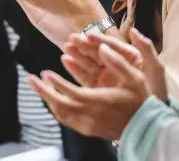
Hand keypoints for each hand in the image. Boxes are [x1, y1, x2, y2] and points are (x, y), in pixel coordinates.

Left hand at [28, 40, 151, 139]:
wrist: (148, 128)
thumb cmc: (141, 100)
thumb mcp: (135, 77)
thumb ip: (118, 62)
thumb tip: (102, 47)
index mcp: (99, 101)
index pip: (70, 92)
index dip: (56, 83)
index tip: (44, 73)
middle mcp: (90, 115)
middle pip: (59, 104)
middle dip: (43, 91)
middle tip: (31, 79)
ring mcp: (88, 125)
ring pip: (61, 114)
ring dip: (48, 100)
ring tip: (40, 86)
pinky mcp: (88, 131)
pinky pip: (67, 121)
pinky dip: (57, 110)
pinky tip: (53, 100)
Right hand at [62, 28, 167, 100]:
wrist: (152, 117)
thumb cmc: (156, 92)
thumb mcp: (156, 69)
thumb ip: (146, 49)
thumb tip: (133, 31)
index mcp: (129, 57)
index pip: (112, 45)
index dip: (99, 39)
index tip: (88, 35)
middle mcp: (116, 65)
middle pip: (97, 52)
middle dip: (84, 45)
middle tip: (72, 39)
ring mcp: (106, 77)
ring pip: (89, 63)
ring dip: (77, 55)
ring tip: (66, 48)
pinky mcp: (98, 88)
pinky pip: (85, 77)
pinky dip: (75, 69)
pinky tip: (67, 61)